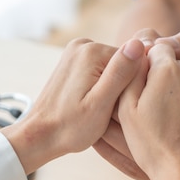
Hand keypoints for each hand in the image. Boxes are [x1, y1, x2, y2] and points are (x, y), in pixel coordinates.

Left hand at [2, 38, 144, 173]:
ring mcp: (76, 52)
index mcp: (92, 51)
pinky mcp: (73, 63)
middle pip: (123, 64)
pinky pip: (100, 72)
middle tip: (108, 111)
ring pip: (113, 69)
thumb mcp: (101, 104)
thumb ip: (120, 73)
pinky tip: (91, 104)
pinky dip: (101, 88)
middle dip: (122, 87)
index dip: (133, 87)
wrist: (40, 135)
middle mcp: (83, 45)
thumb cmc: (70, 126)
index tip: (118, 106)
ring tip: (98, 109)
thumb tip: (139, 44)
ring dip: (112, 89)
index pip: (134, 62)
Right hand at [117, 43, 179, 179]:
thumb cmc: (153, 146)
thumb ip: (131, 75)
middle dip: (170, 78)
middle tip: (164, 109)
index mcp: (166, 70)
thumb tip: (138, 51)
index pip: (157, 50)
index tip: (148, 87)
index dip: (150, 66)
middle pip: (178, 62)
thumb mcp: (127, 111)